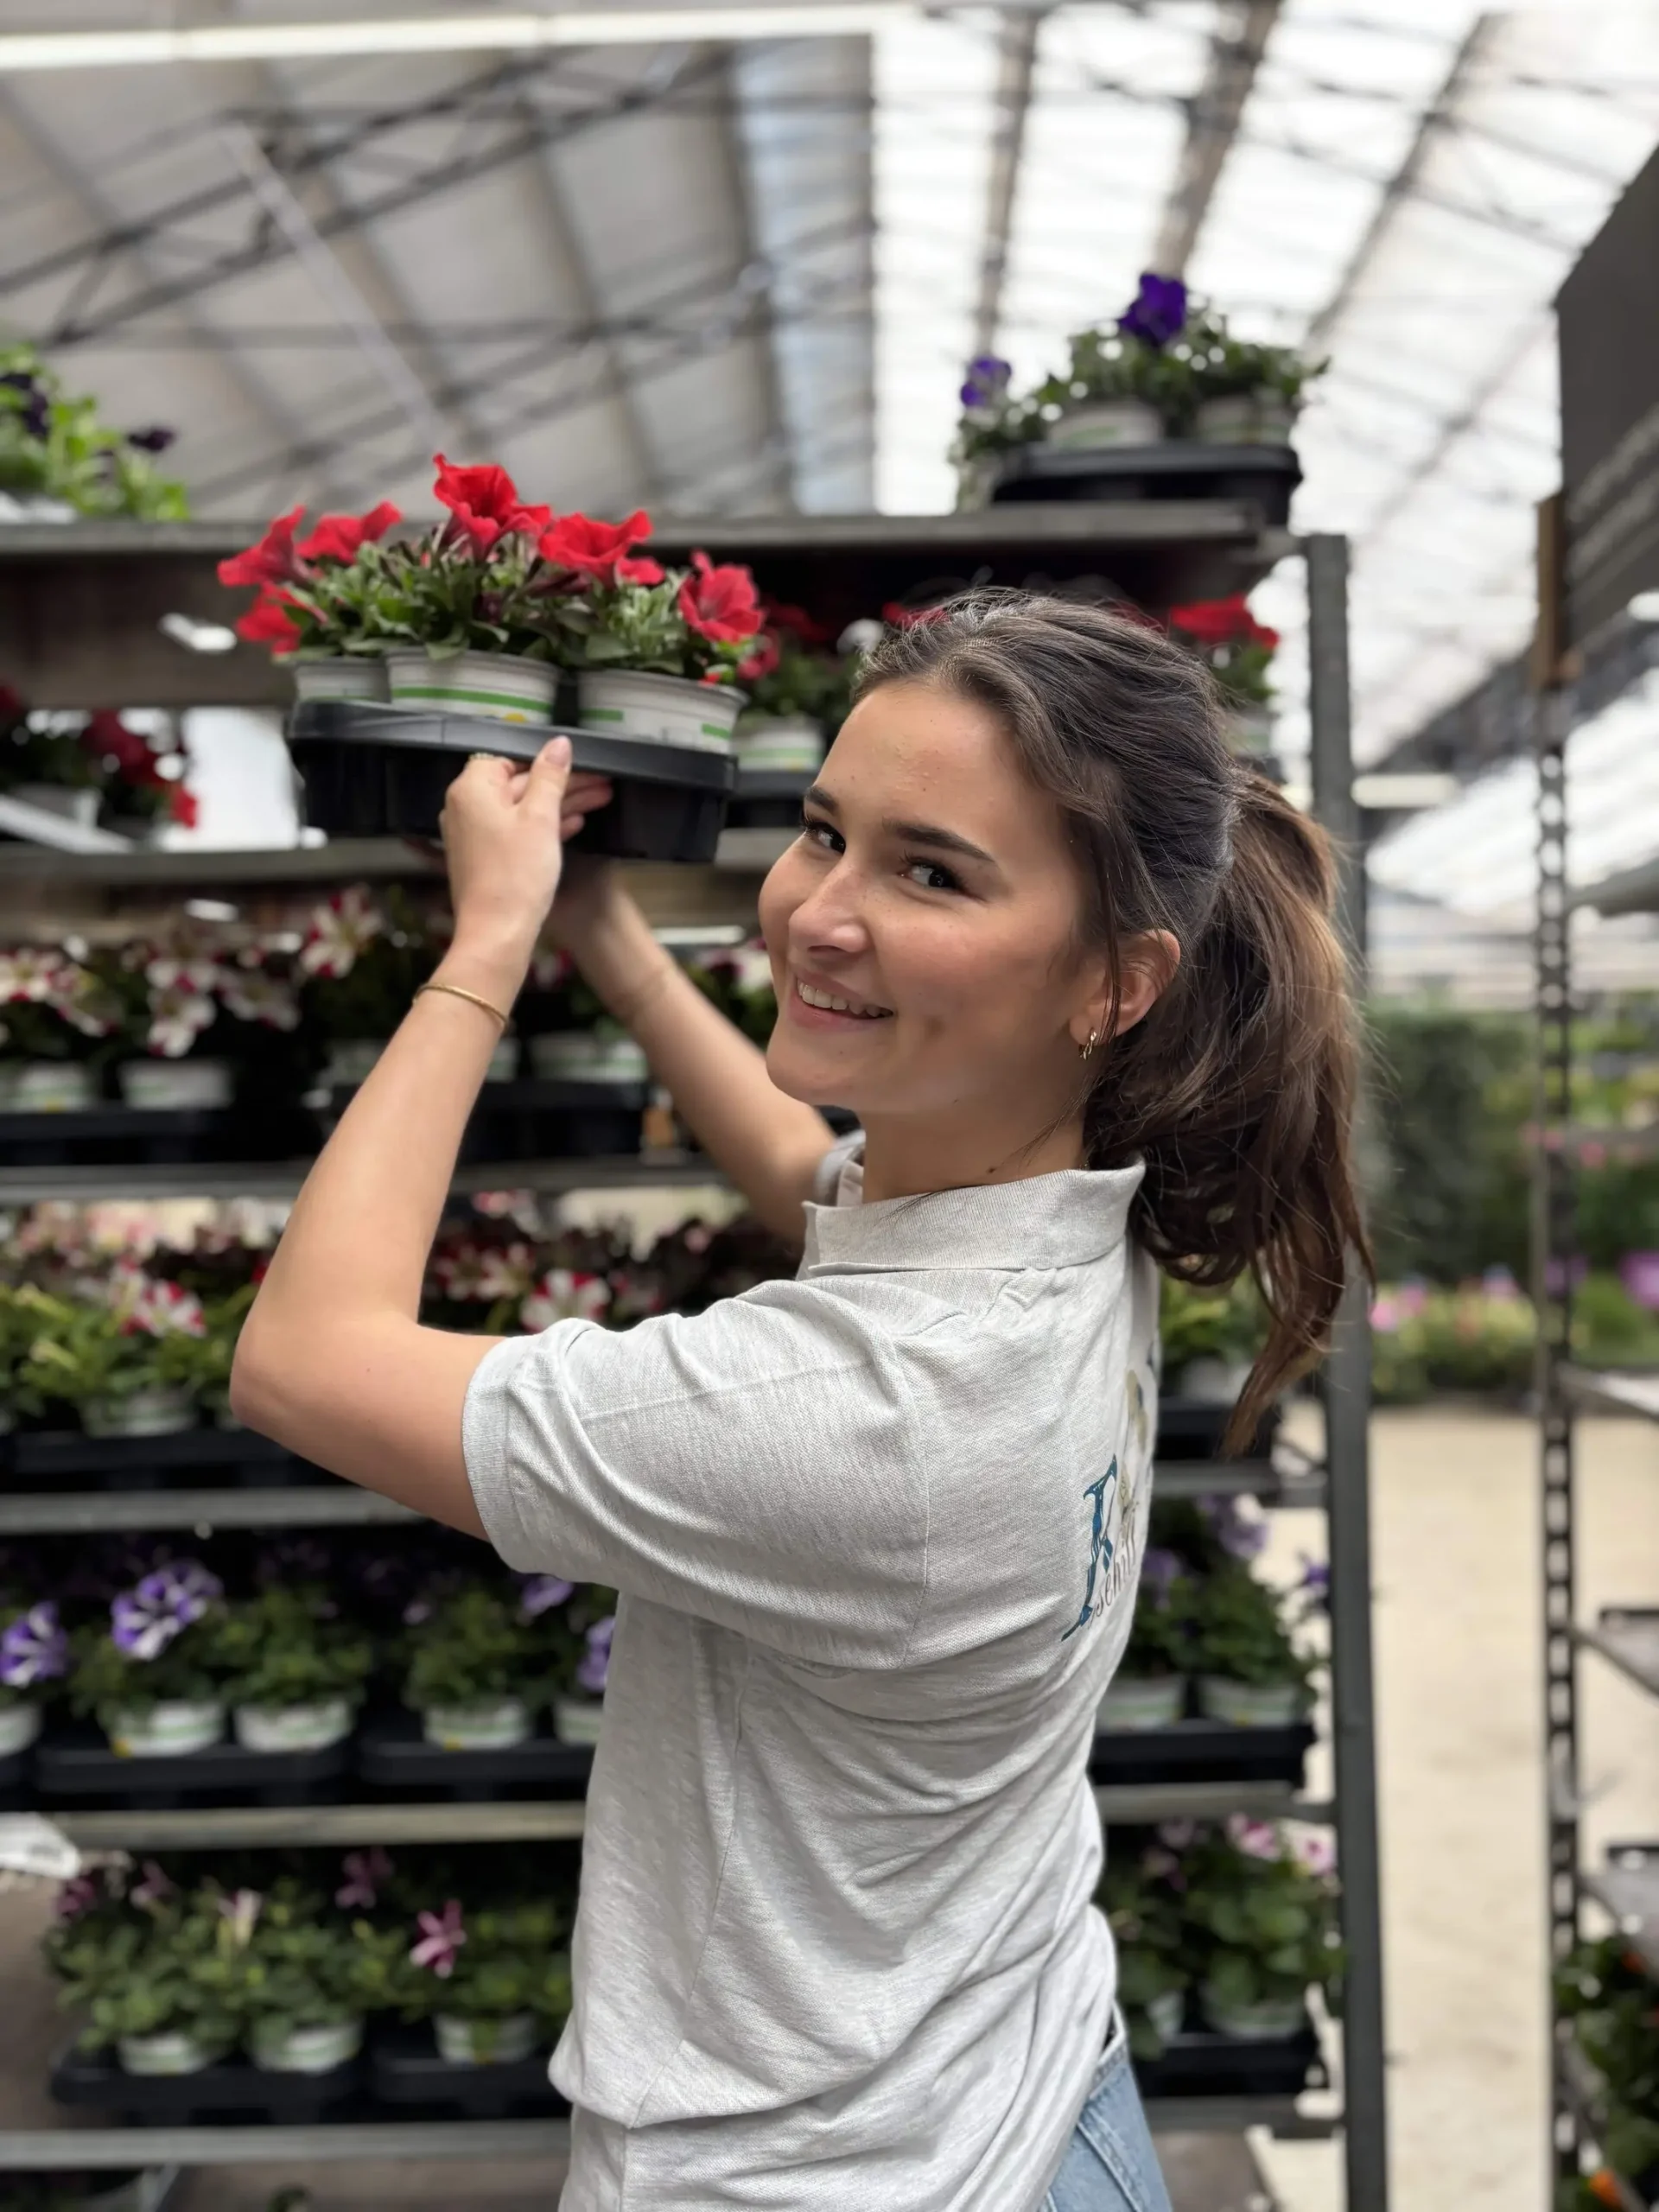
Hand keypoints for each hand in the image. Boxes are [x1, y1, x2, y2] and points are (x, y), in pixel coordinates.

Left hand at [437, 742, 611, 981]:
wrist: (497, 934)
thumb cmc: (516, 875)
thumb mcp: (541, 817)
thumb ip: (550, 776)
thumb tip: (559, 744)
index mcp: (472, 789)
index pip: (509, 758)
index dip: (545, 762)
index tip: (578, 765)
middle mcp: (465, 807)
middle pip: (519, 784)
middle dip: (562, 783)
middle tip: (601, 782)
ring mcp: (473, 835)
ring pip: (521, 808)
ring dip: (559, 804)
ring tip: (600, 799)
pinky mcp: (484, 858)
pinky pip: (515, 831)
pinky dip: (542, 826)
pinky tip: (573, 824)